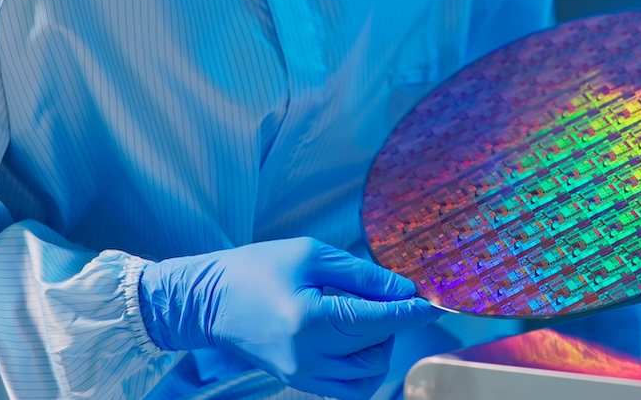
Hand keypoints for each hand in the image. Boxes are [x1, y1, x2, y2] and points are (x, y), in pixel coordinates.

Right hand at [137, 237, 441, 399]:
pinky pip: (348, 388)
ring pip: (367, 375)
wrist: (208, 301)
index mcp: (310, 320)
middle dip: (392, 325)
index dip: (410, 312)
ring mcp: (303, 375)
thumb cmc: (256, 269)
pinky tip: (357, 343)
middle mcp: (308, 356)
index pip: (378, 321)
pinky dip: (363, 369)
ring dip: (380, 348)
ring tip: (366, 319)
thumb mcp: (311, 255)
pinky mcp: (299, 382)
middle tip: (383, 298)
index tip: (432, 302)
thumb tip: (403, 291)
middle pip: (377, 349)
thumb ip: (363, 275)